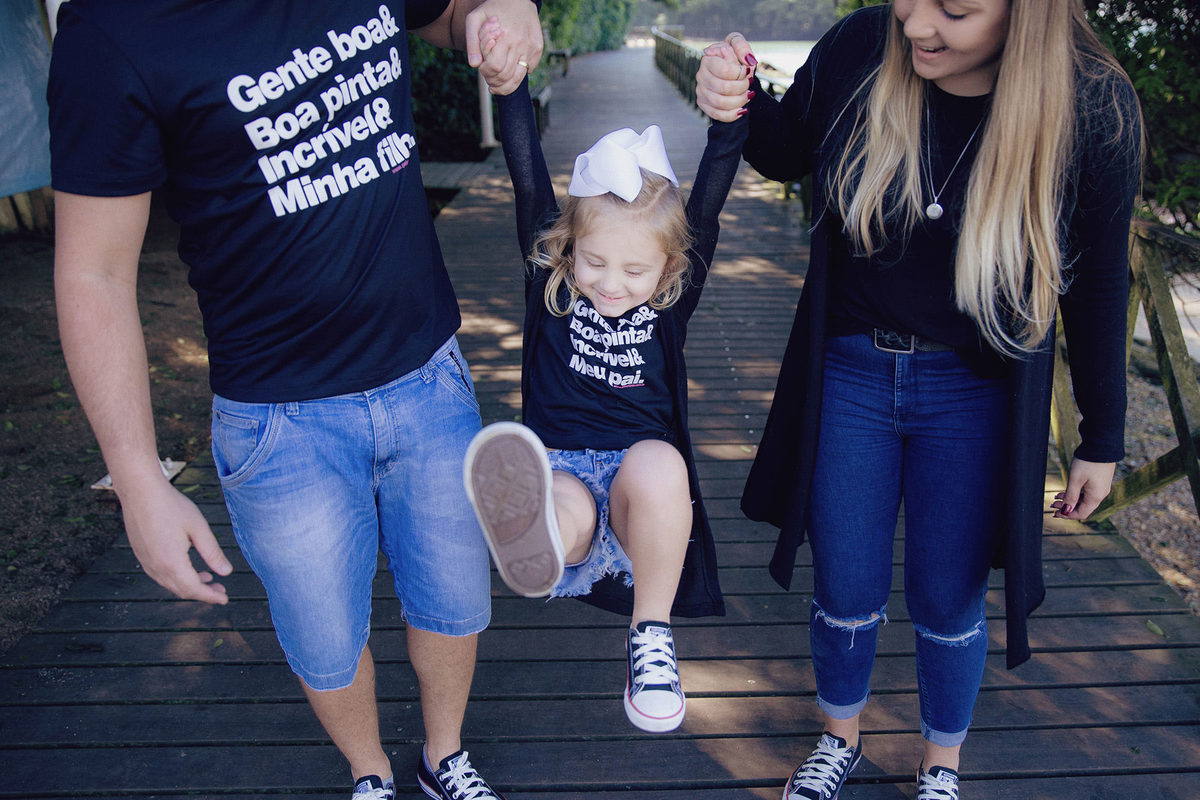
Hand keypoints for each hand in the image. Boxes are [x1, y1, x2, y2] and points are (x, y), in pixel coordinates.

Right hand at [121, 476, 232, 603]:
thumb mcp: (198, 528)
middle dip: (203, 593)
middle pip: (182, 590)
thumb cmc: (171, 506)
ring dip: (190, 586)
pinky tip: (188, 569)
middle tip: (221, 590)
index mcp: (172, 562)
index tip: (225, 599)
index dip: (210, 596)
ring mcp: (146, 562)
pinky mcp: (141, 555)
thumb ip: (212, 552)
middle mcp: (156, 567)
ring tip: (208, 578)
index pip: (193, 589)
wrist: (140, 492)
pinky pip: (161, 575)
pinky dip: (177, 578)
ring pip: (170, 584)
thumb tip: (226, 573)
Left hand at [466, 0, 542, 94]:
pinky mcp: (537, 49)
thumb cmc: (492, 9)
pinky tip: (511, 68)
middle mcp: (520, 43)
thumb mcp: (475, 19)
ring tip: (497, 85)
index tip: (482, 69)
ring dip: (506, 86)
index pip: (494, 67)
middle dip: (494, 81)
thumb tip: (474, 65)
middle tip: (489, 80)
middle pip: (505, 76)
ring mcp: (531, 48)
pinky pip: (528, 70)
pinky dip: (518, 74)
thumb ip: (472, 43)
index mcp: (504, 36)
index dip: (485, 73)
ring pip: (518, 78)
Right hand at [696, 32, 756, 121]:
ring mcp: (701, 91)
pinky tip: (742, 109)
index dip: (740, 73)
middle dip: (742, 87)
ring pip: (721, 103)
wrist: (730, 71)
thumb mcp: (738, 45)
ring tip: (747, 94)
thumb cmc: (733, 56)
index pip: (725, 70)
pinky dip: (733, 114)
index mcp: (708, 59)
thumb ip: (741, 47)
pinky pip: (718, 114)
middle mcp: (701, 75)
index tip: (747, 71)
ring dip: (740, 100)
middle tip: (749, 83)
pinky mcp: (703, 104)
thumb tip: (747, 60)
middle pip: (724, 88)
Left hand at [1051, 458, 1116, 519]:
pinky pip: (1088, 492)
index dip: (1067, 515)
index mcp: (1096, 496)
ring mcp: (1101, 487)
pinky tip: (1066, 490)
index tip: (1054, 513)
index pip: (1082, 513)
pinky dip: (1076, 493)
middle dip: (1067, 508)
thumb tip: (1066, 511)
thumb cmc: (1088, 462)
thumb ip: (1070, 496)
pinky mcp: (1100, 480)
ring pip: (1085, 500)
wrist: (1102, 445)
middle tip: (1052, 505)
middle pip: (1083, 508)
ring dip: (1070, 500)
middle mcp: (1101, 494)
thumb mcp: (1075, 480)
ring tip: (1056, 497)